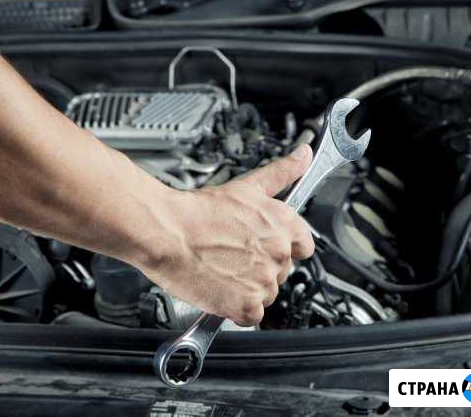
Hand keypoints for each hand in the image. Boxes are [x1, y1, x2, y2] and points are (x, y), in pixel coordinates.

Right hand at [139, 144, 314, 325]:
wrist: (165, 230)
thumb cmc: (198, 211)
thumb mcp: (247, 185)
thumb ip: (282, 172)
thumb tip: (304, 155)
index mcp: (284, 224)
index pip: (304, 246)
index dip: (284, 248)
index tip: (266, 248)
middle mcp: (279, 253)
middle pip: (282, 271)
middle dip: (261, 267)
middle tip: (234, 256)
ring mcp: (263, 281)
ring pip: (267, 294)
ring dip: (249, 288)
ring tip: (223, 271)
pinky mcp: (245, 305)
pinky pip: (251, 315)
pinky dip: (237, 309)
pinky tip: (221, 290)